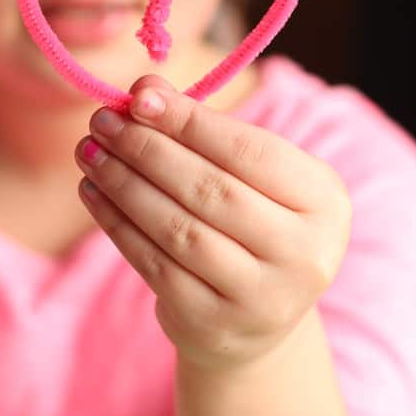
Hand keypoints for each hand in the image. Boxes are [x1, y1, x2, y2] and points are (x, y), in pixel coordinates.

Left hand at [74, 75, 351, 371]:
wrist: (260, 312)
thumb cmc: (256, 217)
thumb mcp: (254, 172)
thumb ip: (207, 128)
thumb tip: (145, 89)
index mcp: (325, 202)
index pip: (251, 152)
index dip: (192, 122)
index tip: (140, 97)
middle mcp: (305, 254)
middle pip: (212, 190)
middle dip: (149, 149)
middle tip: (103, 120)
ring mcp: (262, 298)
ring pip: (179, 230)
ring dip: (125, 184)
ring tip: (90, 151)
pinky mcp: (215, 325)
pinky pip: (155, 267)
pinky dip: (118, 225)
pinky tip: (94, 192)